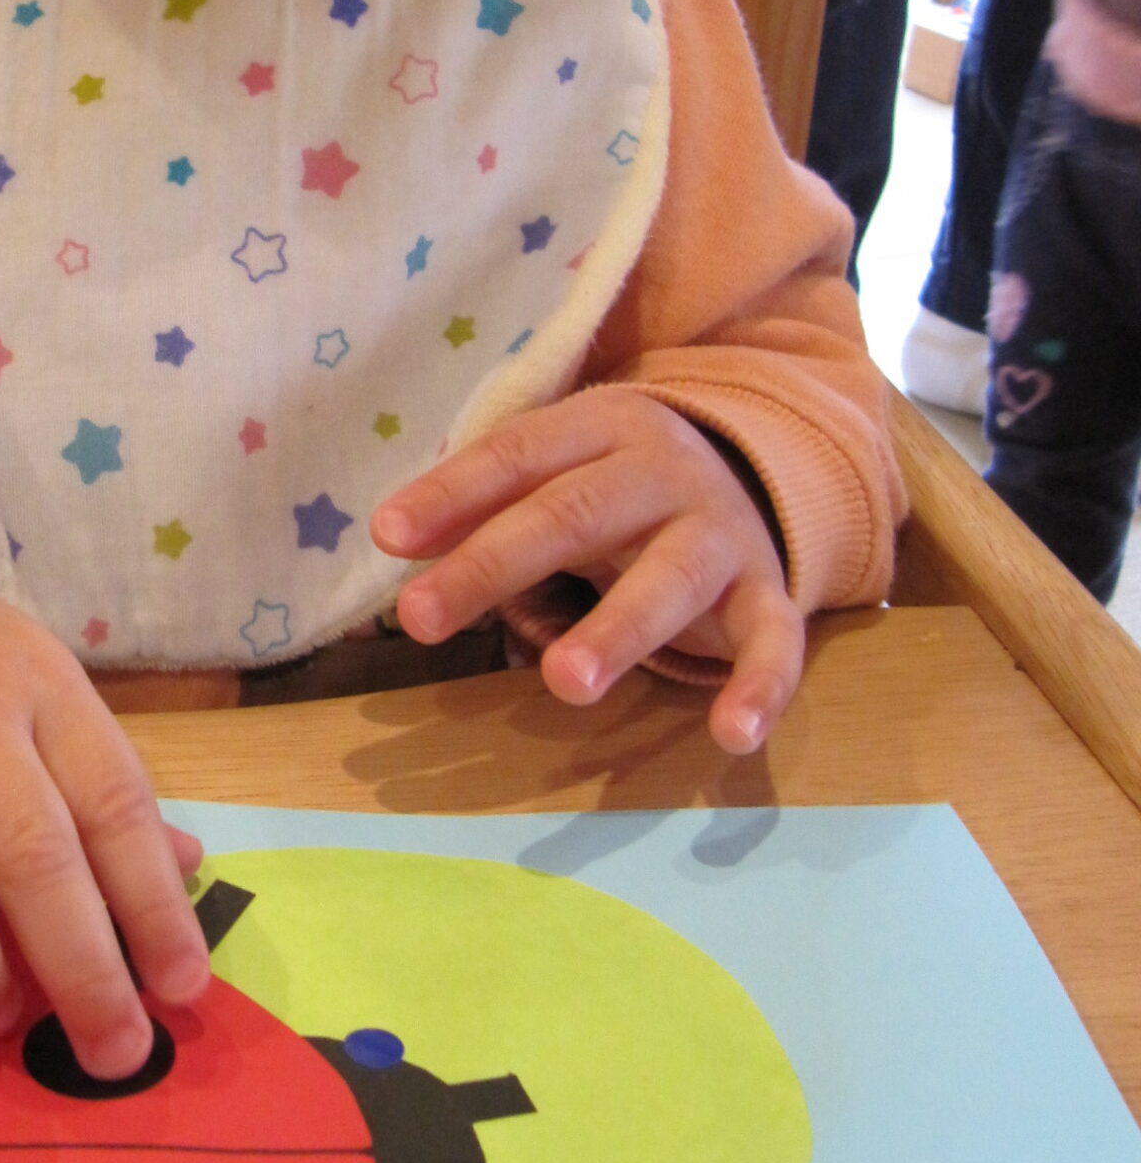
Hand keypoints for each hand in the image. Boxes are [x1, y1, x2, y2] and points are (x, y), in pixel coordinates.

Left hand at [370, 391, 802, 755]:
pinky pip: (775, 641)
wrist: (757, 472)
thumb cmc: (617, 485)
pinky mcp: (769, 594)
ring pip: (671, 579)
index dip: (452, 493)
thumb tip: (393, 534)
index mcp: (601, 428)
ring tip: (566, 683)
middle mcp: (665, 473)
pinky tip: (732, 734)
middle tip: (420, 618)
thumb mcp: (555, 472)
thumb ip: (483, 500)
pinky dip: (761, 686)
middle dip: (495, 565)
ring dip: (618, 630)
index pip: (517, 455)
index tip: (387, 536)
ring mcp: (722, 534)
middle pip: (575, 514)